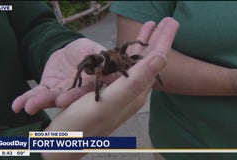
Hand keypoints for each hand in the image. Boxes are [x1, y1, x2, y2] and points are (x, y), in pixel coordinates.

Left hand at [12, 38, 106, 113]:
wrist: (70, 49)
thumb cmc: (86, 50)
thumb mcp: (93, 49)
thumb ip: (100, 57)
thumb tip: (110, 65)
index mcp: (89, 84)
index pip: (83, 93)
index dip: (73, 97)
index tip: (63, 100)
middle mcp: (75, 91)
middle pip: (65, 98)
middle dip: (55, 101)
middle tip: (45, 103)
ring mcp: (60, 91)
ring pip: (50, 98)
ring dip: (39, 102)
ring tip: (28, 106)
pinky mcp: (47, 88)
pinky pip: (37, 94)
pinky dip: (26, 99)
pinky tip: (16, 106)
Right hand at [42, 17, 178, 159]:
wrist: (64, 141)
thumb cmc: (82, 123)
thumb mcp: (109, 101)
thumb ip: (135, 81)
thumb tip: (161, 58)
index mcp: (136, 92)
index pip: (155, 62)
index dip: (164, 40)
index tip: (172, 22)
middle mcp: (132, 92)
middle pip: (150, 60)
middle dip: (158, 39)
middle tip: (167, 20)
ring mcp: (121, 92)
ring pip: (138, 62)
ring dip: (145, 43)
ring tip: (150, 27)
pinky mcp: (110, 92)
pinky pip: (125, 66)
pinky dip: (129, 52)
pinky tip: (128, 47)